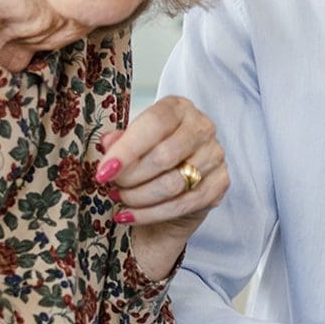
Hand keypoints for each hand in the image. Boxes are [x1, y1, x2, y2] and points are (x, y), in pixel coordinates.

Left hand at [96, 96, 227, 280]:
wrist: (174, 184)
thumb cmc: (150, 155)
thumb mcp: (132, 142)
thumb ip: (120, 141)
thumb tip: (108, 143)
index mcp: (179, 108)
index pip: (154, 124)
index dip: (126, 150)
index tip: (103, 171)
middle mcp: (202, 127)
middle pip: (165, 156)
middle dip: (131, 177)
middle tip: (111, 186)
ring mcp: (215, 155)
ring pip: (173, 184)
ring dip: (139, 197)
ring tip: (119, 199)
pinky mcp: (221, 182)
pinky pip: (184, 204)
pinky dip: (151, 214)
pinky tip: (131, 215)